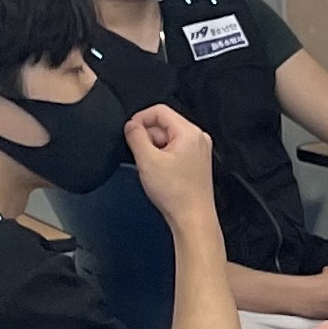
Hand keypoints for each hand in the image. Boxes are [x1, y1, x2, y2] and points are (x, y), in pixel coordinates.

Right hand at [127, 104, 215, 223]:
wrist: (192, 218)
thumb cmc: (177, 194)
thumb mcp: (147, 160)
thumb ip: (136, 136)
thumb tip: (131, 125)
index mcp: (190, 132)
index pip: (160, 110)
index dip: (140, 118)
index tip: (129, 131)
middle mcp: (198, 138)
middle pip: (164, 124)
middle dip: (147, 137)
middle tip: (140, 155)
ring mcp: (198, 150)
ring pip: (167, 138)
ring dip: (153, 148)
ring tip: (151, 168)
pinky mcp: (195, 162)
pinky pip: (174, 150)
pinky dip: (162, 157)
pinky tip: (159, 173)